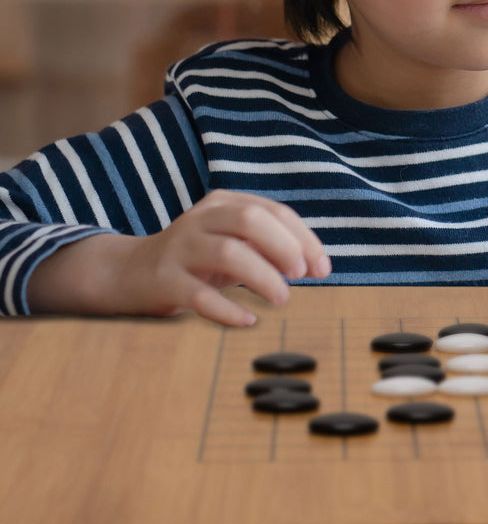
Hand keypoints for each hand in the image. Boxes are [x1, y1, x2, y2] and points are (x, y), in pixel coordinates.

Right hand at [28, 190, 330, 326]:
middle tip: (300, 275)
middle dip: (284, 246)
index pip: (273, 211)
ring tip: (281, 298)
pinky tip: (248, 320)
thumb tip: (314, 263)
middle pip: (250, 220)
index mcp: (223, 203)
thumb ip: (267, 246)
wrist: (129, 273)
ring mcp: (180, 248)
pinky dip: (227, 309)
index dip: (304, 238)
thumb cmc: (197, 259)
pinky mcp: (164, 281)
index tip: (322, 268)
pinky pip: (198, 296)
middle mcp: (201, 219)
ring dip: (262, 276)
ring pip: (228, 253)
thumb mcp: (231, 243)